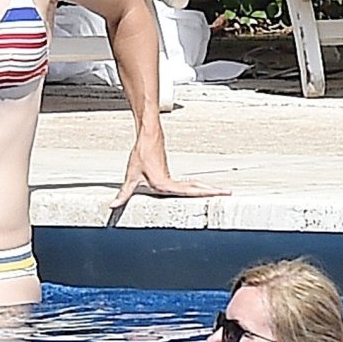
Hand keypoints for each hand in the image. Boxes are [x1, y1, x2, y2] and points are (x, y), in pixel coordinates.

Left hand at [110, 135, 230, 208]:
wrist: (147, 136)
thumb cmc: (140, 154)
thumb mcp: (131, 175)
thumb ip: (123, 193)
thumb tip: (113, 205)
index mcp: (165, 184)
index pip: (188, 192)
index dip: (204, 195)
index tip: (217, 195)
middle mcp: (172, 183)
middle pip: (197, 189)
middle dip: (213, 192)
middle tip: (230, 194)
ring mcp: (174, 179)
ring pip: (195, 186)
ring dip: (208, 190)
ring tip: (223, 193)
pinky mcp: (173, 177)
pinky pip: (190, 185)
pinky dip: (199, 189)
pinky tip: (202, 192)